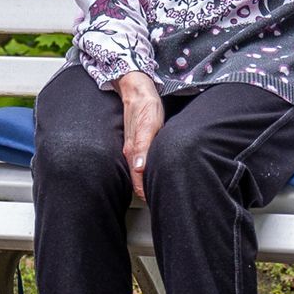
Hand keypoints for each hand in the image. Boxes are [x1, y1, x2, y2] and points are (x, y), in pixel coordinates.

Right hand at [115, 71, 163, 200]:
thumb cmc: (146, 106)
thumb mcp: (149, 125)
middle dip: (147, 195)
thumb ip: (143, 147)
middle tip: (162, 204)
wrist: (137, 89)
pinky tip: (153, 175)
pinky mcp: (136, 144)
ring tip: (160, 194)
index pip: (138, 183)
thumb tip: (139, 168)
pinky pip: (140, 164)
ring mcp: (132, 149)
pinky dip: (146, 174)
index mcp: (133, 152)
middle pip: (137, 182)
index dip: (147, 196)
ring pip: (138, 174)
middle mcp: (131, 153)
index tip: (158, 204)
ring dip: (146, 185)